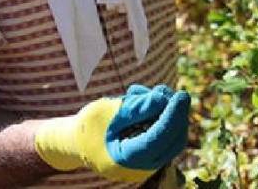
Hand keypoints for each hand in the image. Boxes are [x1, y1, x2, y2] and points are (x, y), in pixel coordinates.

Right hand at [34, 84, 189, 183]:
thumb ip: (135, 107)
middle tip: (164, 90)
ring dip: (166, 111)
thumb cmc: (87, 127)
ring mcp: (147, 164)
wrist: (76, 143)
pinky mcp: (150, 155)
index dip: (172, 116)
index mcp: (126, 159)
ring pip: (172, 137)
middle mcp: (141, 167)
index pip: (158, 138)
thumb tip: (164, 98)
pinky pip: (165, 135)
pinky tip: (140, 99)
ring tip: (140, 93)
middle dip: (175, 113)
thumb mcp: (107, 112)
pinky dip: (160, 116)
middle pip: (173, 140)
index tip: (181, 95)